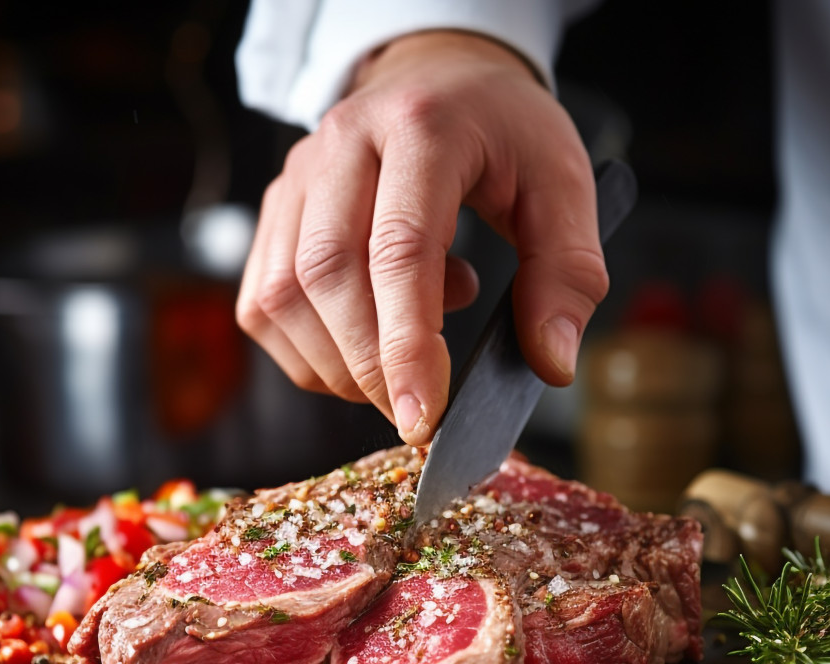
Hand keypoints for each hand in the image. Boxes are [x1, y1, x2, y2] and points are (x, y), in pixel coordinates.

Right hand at [236, 30, 608, 444]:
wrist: (439, 79)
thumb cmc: (500, 132)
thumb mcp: (562, 187)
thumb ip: (566, 274)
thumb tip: (551, 363)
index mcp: (420, 129)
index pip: (399, 251)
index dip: (406, 347)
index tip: (425, 417)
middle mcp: (340, 146)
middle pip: (325, 277)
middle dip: (368, 368)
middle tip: (417, 409)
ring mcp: (295, 180)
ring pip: (281, 297)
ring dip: (337, 364)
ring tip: (401, 359)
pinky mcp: (274, 215)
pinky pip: (263, 305)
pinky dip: (308, 352)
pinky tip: (362, 337)